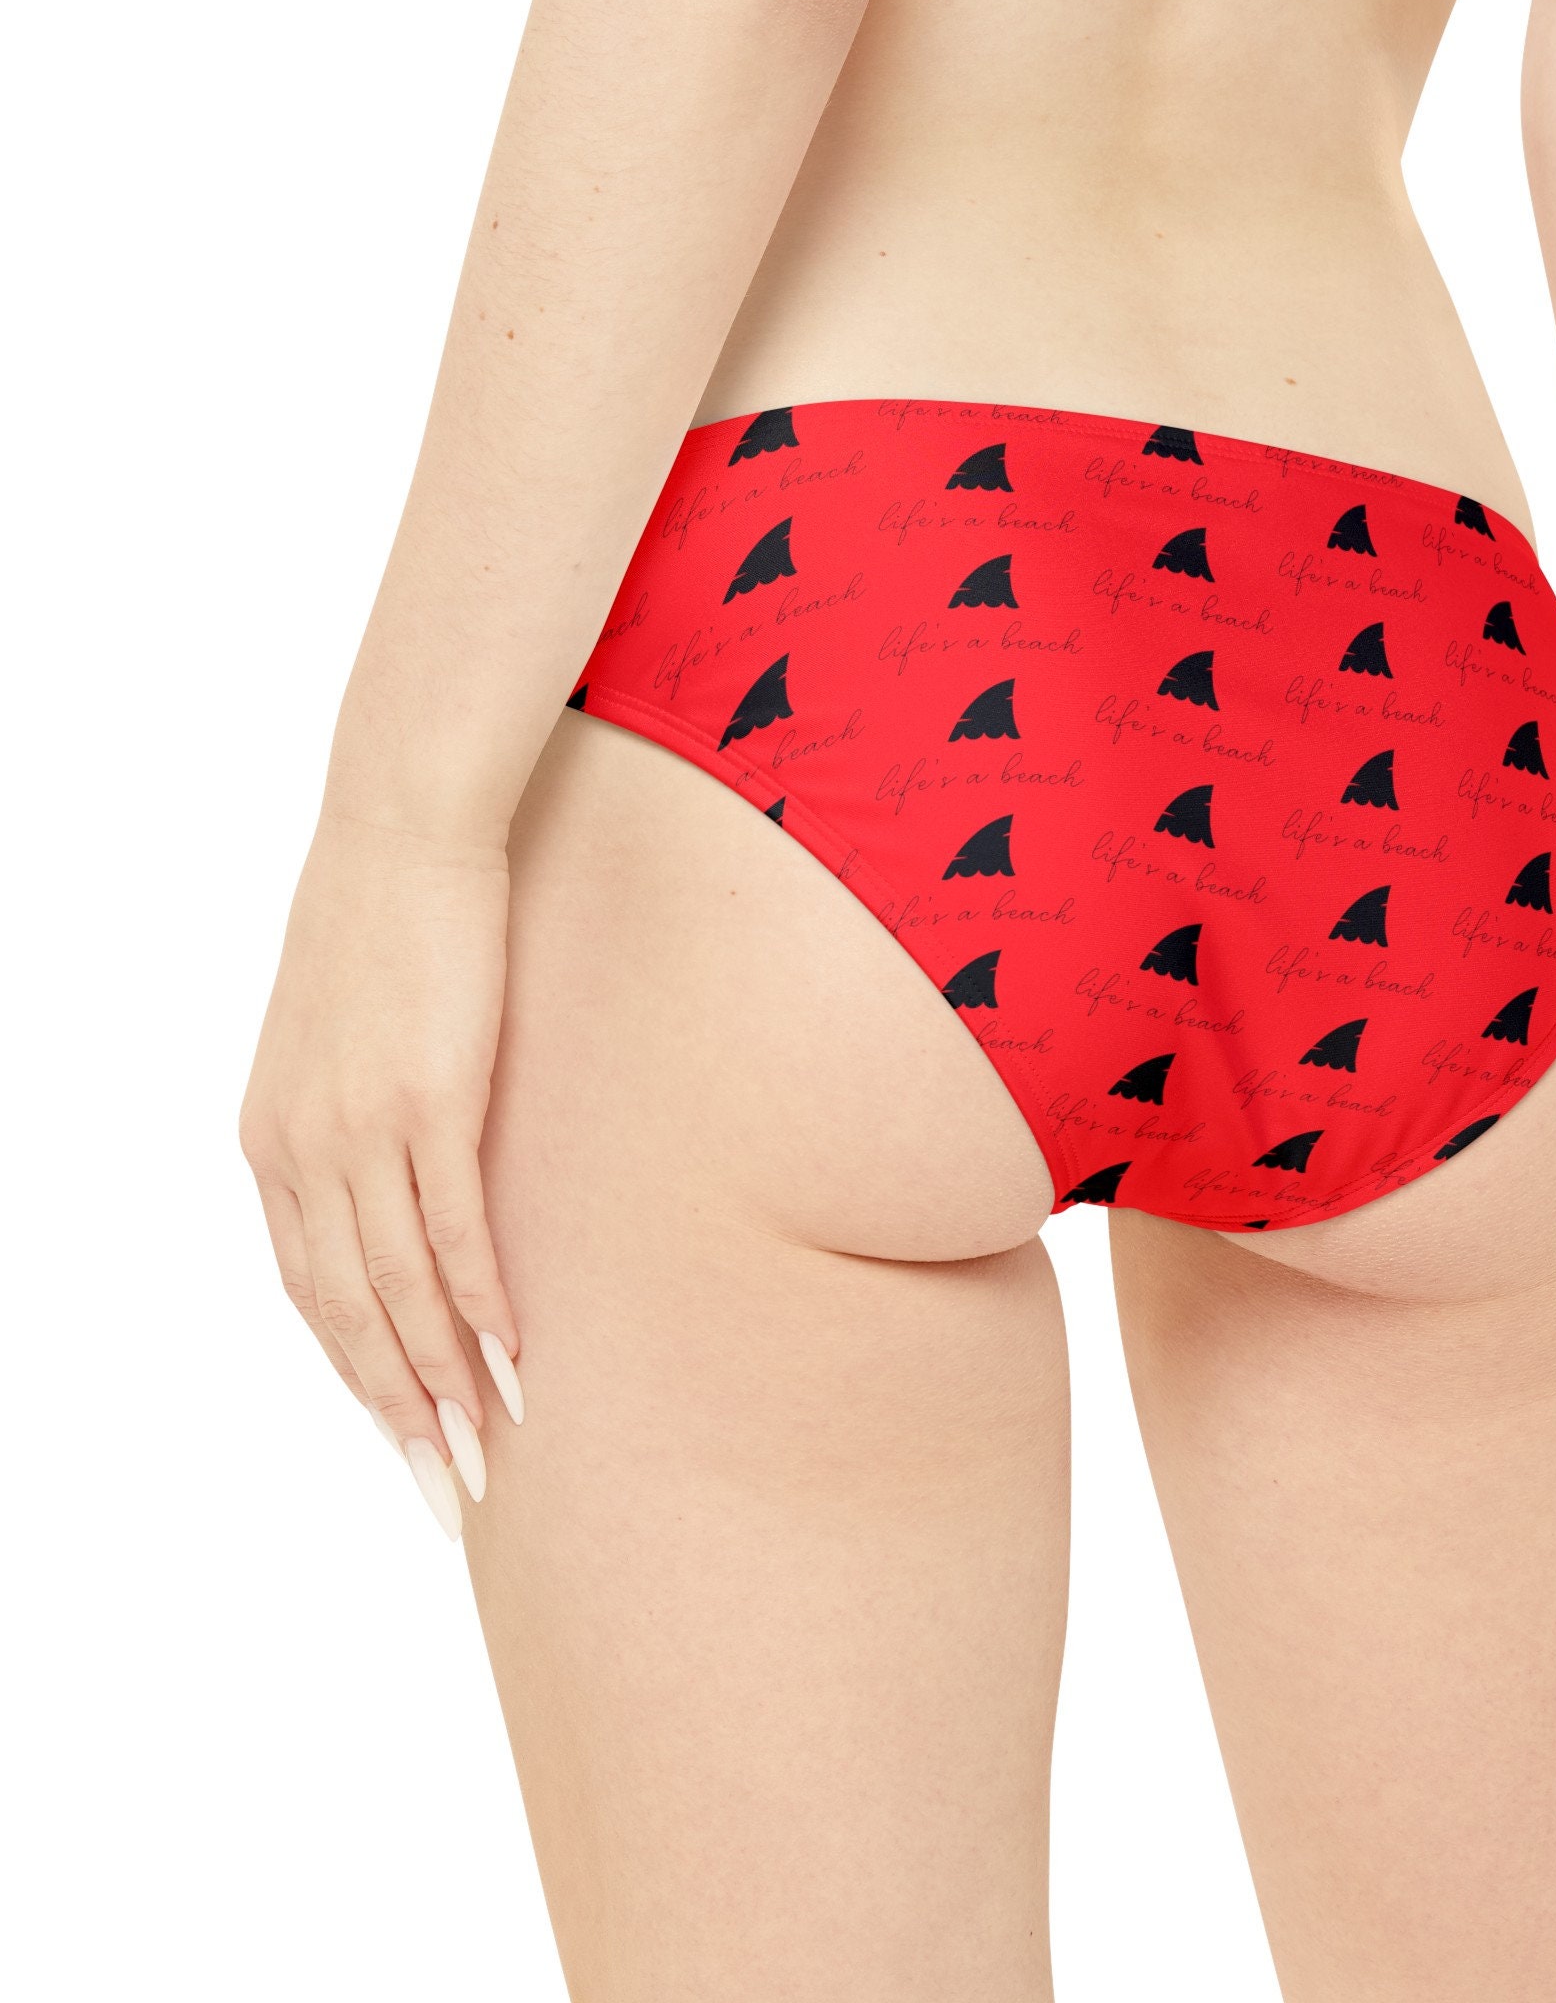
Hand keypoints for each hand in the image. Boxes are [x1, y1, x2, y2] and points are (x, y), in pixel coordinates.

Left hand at [240, 811, 523, 1539]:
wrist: (402, 831)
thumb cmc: (383, 928)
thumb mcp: (344, 1041)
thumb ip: (355, 1126)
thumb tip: (400, 1188)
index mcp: (273, 1143)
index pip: (311, 1294)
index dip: (359, 1378)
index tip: (407, 1440)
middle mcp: (302, 1150)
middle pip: (347, 1314)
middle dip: (399, 1413)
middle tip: (450, 1491)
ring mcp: (362, 1127)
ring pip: (399, 1287)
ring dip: (446, 1378)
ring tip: (490, 1447)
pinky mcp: (431, 1098)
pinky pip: (454, 1227)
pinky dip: (482, 1301)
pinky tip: (514, 1353)